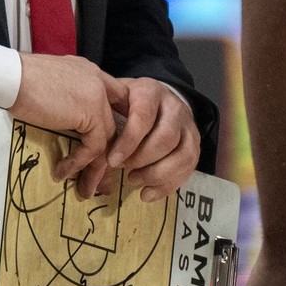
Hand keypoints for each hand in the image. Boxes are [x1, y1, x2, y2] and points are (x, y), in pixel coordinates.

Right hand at [11, 53, 127, 184]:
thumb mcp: (51, 84)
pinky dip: (79, 163)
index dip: (112, 123)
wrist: (11, 77)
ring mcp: (98, 96)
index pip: (114, 98)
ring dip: (95, 168)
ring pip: (107, 139)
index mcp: (89, 73)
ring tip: (85, 188)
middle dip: (110, 153)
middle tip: (102, 178)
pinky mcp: (91, 112)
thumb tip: (65, 119)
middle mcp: (98, 82)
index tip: (106, 147)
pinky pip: (94, 146)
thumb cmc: (19, 79)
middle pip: (114, 122)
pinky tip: (63, 171)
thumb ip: (66, 97)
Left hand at [98, 78, 199, 201]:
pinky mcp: (195, 145)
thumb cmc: (129, 103)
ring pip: (182, 155)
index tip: (113, 160)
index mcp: (151, 92)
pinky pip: (188, 169)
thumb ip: (106, 121)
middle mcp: (174, 107)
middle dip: (142, 159)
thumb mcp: (116, 101)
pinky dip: (167, 186)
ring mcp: (188, 127)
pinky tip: (146, 193)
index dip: (129, 141)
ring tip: (133, 180)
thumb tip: (91, 155)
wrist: (159, 99)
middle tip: (124, 168)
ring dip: (156, 174)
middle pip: (165, 138)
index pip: (144, 116)